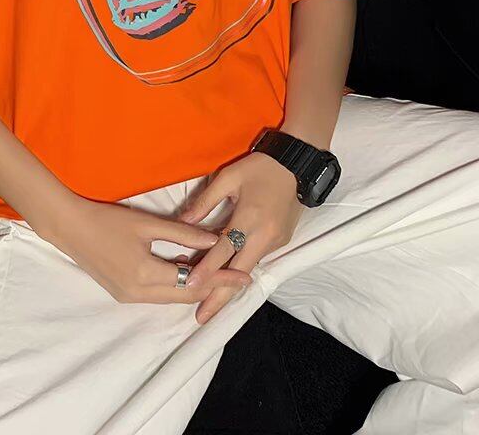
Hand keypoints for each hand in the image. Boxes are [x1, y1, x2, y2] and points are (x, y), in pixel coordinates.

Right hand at [43, 196, 252, 304]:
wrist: (69, 227)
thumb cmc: (106, 220)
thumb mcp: (147, 223)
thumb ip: (182, 232)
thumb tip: (215, 238)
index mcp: (145, 275)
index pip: (193, 282)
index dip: (220, 279)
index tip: (244, 275)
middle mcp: (138, 293)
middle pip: (185, 296)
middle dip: (213, 287)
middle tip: (238, 277)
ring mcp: (128, 297)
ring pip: (171, 298)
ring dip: (194, 287)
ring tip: (218, 274)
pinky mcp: (122, 294)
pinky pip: (157, 295)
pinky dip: (175, 286)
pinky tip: (185, 270)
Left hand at [178, 152, 303, 322]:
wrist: (296, 164)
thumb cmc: (259, 167)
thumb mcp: (228, 178)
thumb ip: (205, 201)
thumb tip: (183, 221)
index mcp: (249, 219)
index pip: (223, 250)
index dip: (206, 269)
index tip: (190, 286)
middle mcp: (265, 236)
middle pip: (238, 273)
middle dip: (220, 297)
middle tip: (202, 317)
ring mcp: (276, 241)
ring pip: (247, 268)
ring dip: (229, 284)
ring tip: (207, 300)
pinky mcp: (282, 241)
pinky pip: (256, 259)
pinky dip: (240, 269)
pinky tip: (225, 277)